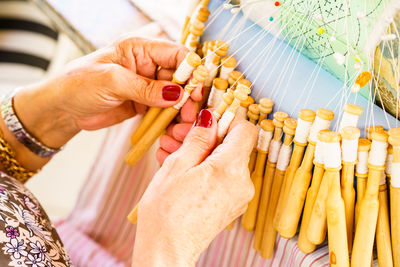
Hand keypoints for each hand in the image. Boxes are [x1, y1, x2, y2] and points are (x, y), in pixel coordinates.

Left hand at [4, 37, 201, 169]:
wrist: (62, 110)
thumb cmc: (78, 85)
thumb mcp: (112, 81)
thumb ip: (146, 87)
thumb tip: (177, 94)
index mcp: (139, 48)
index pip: (175, 54)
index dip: (190, 70)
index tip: (196, 90)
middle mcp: (147, 65)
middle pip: (180, 77)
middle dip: (188, 95)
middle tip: (190, 113)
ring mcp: (147, 86)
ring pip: (175, 96)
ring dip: (181, 110)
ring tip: (183, 125)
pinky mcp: (144, 104)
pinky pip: (164, 111)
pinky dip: (171, 120)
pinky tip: (174, 129)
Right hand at [133, 109, 257, 266]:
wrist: (166, 251)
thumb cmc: (166, 213)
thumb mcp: (177, 166)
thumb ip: (198, 138)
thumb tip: (211, 118)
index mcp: (230, 169)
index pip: (245, 129)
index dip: (227, 119)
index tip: (209, 117)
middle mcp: (242, 183)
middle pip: (234, 145)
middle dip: (209, 137)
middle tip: (181, 135)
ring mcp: (239, 196)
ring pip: (226, 161)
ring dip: (204, 152)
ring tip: (175, 153)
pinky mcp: (233, 204)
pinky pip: (224, 177)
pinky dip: (207, 168)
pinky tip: (183, 169)